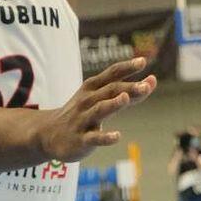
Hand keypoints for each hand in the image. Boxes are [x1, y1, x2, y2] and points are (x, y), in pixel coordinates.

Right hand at [37, 57, 155, 160]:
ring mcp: (83, 120)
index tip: (143, 61)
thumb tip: (153, 81)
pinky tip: (117, 136)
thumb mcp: (100, 99)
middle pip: (110, 91)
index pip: (111, 74)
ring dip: (113, 104)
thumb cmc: (81, 113)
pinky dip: (105, 137)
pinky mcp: (80, 139)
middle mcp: (87, 101)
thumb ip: (128, 91)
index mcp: (92, 88)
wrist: (48, 134)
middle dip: (128, 87)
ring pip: (99, 110)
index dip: (127, 67)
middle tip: (147, 85)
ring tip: (126, 98)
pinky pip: (93, 138)